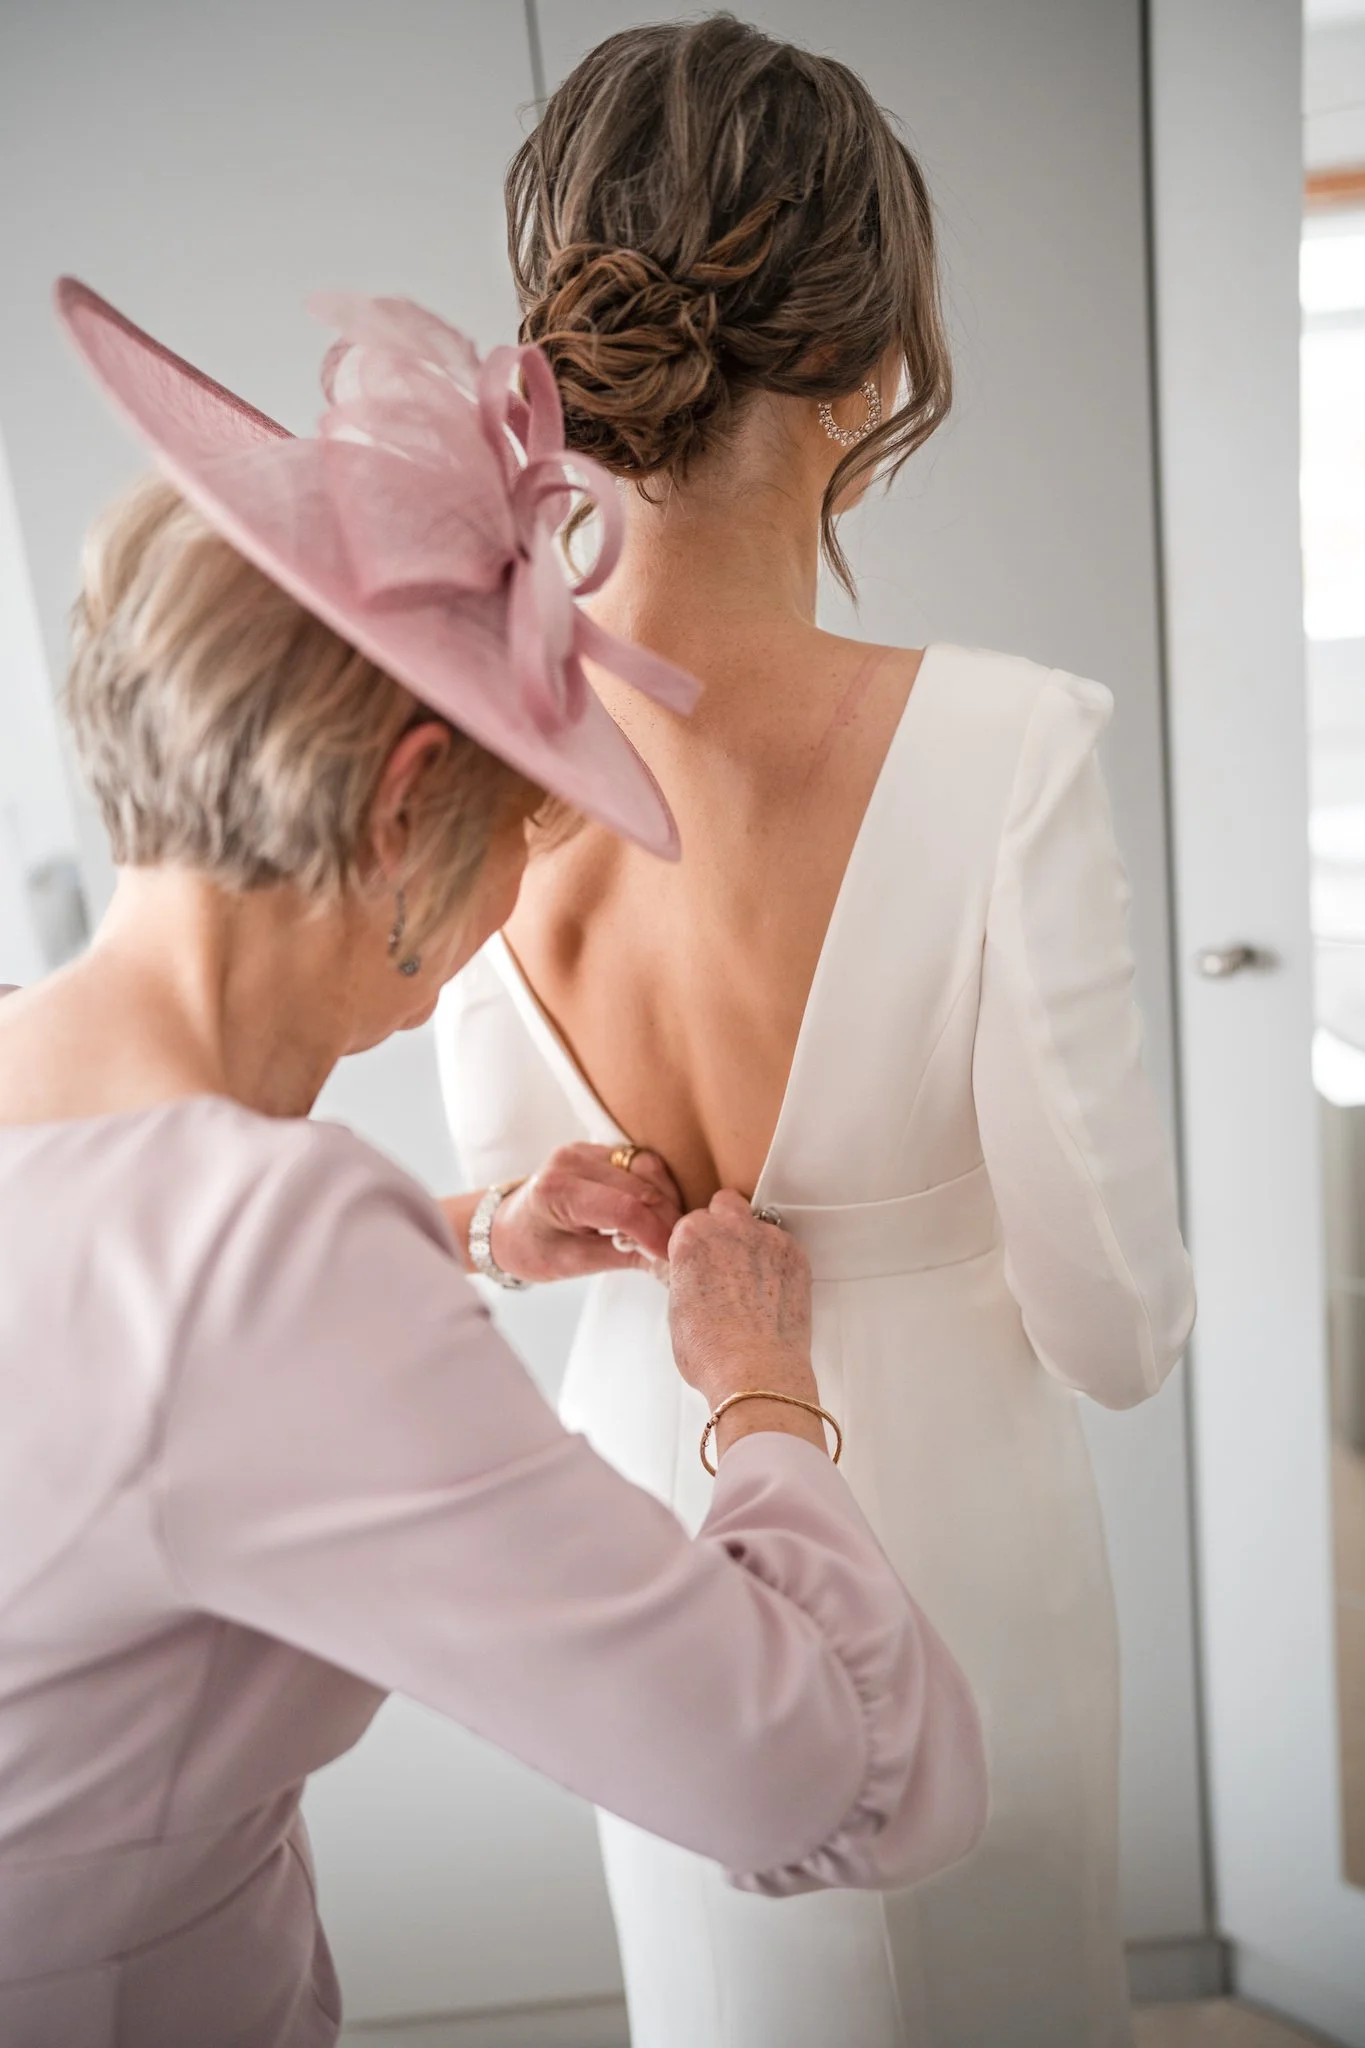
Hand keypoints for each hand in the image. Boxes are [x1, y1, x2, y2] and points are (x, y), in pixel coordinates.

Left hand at [445, 1144, 682, 1284]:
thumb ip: (624, 1258)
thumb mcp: (572, 1263)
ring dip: (667, 1201)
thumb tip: (670, 1262)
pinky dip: (657, 1189)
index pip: (624, 1209)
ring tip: (666, 1234)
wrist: (505, 1225)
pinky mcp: (599, 1149)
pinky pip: (642, 1163)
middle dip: (667, 1220)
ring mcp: (586, 1148)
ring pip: (649, 1169)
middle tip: (678, 1251)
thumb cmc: (531, 1248)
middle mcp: (572, 1159)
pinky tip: (656, 1214)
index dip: (656, 1234)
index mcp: (557, 1190)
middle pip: (643, 1187)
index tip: (673, 1258)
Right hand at [667, 1192, 819, 1443]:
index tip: (701, 1264)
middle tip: (725, 1261)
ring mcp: (767, 1237)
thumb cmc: (711, 1351)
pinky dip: (778, 1260)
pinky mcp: (795, 1253)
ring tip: (752, 1280)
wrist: (755, 1371)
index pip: (691, 1223)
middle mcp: (729, 1226)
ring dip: (753, 1241)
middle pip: (725, 1206)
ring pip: (758, 1222)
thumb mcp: (677, 1308)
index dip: (696, 1246)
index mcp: (691, 1236)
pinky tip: (772, 1290)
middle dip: (724, 1225)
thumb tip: (691, 1271)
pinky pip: (784, 1244)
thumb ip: (684, 1274)